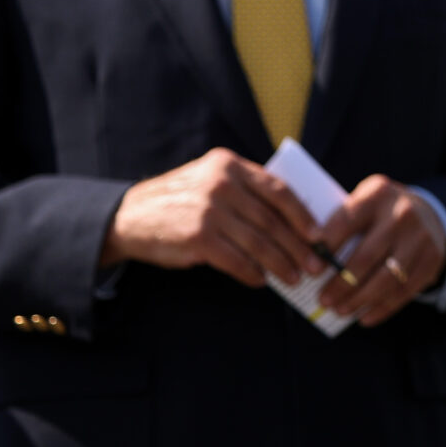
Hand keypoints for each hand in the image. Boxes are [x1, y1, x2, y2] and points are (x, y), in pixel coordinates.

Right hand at [101, 147, 322, 286]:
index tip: (319, 234)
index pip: (278, 190)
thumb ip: (245, 190)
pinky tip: (261, 281)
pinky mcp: (197, 237)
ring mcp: (209, 211)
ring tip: (293, 277)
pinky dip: (252, 273)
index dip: (302, 215)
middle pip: (272, 220)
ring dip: (280, 264)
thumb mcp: (210, 179)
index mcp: (230, 165)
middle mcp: (221, 185)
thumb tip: (292, 220)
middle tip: (315, 264)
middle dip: (297, 246)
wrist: (127, 216)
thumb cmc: (179, 200)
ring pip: (258, 242)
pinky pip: (235, 260)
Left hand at [315, 176, 445, 327]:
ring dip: (360, 299)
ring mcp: (421, 238)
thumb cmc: (379, 214)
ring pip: (386, 278)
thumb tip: (308, 264)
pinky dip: (382, 308)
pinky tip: (365, 318)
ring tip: (340, 311)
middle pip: (366, 256)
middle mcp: (402, 214)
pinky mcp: (433, 259)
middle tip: (323, 301)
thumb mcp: (363, 204)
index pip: (346, 223)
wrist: (428, 214)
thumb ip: (339, 225)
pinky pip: (405, 291)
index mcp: (378, 195)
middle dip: (340, 283)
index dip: (325, 249)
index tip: (308, 271)